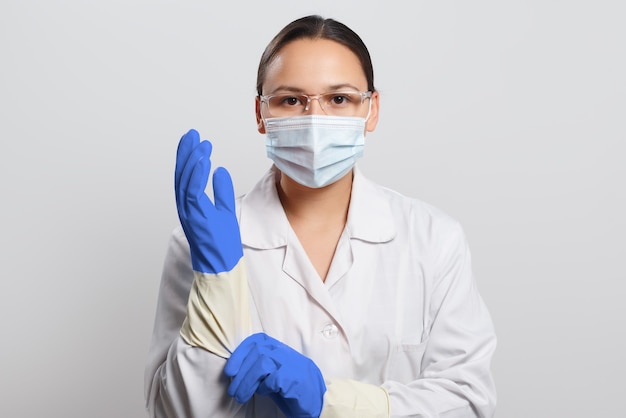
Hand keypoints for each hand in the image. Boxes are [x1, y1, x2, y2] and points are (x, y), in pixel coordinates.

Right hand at [175, 129, 242, 273]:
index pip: (187, 176)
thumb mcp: (225, 210)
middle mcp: (186, 207)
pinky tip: (202, 161)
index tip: (196, 140)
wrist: (221, 265)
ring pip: (185, 181)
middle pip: (182, 174)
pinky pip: (192, 192)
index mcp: (191, 205)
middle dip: (186, 153)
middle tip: (192, 134)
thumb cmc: (222, 243)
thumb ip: (221, 191)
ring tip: (200, 144)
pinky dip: (196, 175)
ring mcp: (189, 213)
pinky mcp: (196, 217)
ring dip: (192, 160)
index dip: (189, 157)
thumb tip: (220, 170)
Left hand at [224, 333, 325, 417]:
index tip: (230, 370)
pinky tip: (265, 392)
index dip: (240, 353)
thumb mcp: (274, 371)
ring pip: (262, 364)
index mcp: (278, 348)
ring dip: (247, 382)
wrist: (317, 399)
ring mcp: (290, 364)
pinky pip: (272, 379)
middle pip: (256, 353)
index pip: (256, 341)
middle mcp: (284, 352)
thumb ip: (259, 367)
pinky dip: (264, 387)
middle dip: (241, 373)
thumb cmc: (292, 386)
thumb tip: (236, 372)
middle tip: (233, 390)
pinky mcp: (293, 378)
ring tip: (240, 396)